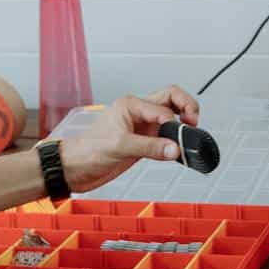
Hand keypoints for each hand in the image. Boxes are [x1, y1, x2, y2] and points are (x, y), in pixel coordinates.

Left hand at [59, 86, 199, 192]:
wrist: (74, 169)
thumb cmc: (86, 151)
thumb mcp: (119, 146)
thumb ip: (150, 147)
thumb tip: (176, 149)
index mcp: (131, 105)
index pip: (163, 105)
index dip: (174, 121)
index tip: (179, 138)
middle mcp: (138, 113)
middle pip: (171, 100)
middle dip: (187, 107)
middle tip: (194, 124)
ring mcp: (142, 127)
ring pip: (171, 116)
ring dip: (182, 123)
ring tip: (190, 137)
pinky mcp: (143, 143)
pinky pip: (166, 137)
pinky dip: (175, 142)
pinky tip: (179, 151)